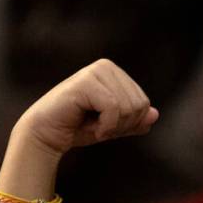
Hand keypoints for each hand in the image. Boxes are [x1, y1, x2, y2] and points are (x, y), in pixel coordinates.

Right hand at [14, 59, 158, 158]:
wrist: (47, 135)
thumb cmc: (79, 128)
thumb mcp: (115, 127)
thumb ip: (136, 121)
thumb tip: (155, 114)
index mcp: (115, 73)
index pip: (144, 103)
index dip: (130, 123)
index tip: (108, 126)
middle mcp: (106, 66)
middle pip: (139, 105)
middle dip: (123, 125)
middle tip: (101, 128)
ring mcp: (94, 71)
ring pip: (128, 107)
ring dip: (113, 126)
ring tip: (94, 126)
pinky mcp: (85, 82)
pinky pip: (114, 108)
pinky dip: (106, 125)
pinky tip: (91, 127)